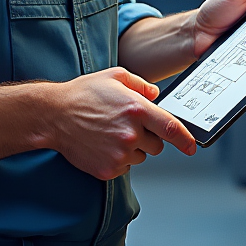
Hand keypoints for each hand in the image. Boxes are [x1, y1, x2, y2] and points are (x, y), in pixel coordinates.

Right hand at [48, 67, 196, 179]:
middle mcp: (130, 133)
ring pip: (141, 157)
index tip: (191, 147)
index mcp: (136, 109)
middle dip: (148, 137)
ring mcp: (119, 154)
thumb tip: (156, 95)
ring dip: (133, 148)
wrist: (54, 115)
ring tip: (110, 133)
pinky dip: (118, 159)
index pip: (171, 128)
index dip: (185, 140)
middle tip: (127, 125)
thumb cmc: (83, 93)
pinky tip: (103, 144)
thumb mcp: (114, 76)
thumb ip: (141, 84)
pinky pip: (125, 167)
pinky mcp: (108, 169)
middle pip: (157, 146)